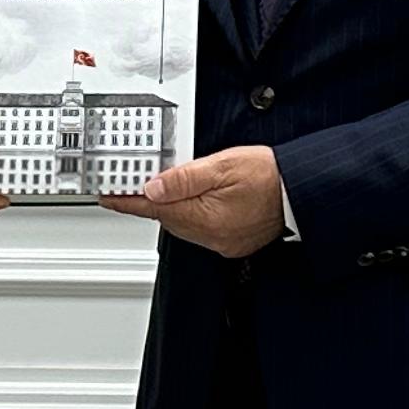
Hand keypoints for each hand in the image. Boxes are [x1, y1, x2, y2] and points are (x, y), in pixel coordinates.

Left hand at [104, 145, 285, 256]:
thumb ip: (184, 178)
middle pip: (167, 218)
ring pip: (183, 224)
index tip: (107, 195)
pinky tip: (197, 199)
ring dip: (172, 207)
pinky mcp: (231, 242)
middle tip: (133, 180)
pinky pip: (201, 229)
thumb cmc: (268, 175)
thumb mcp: (222, 166)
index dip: (127, 201)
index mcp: (204, 217)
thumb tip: (152, 188)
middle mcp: (210, 236)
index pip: (154, 209)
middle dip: (150, 200)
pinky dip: (192, 214)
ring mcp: (221, 241)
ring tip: (168, 184)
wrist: (300, 191)